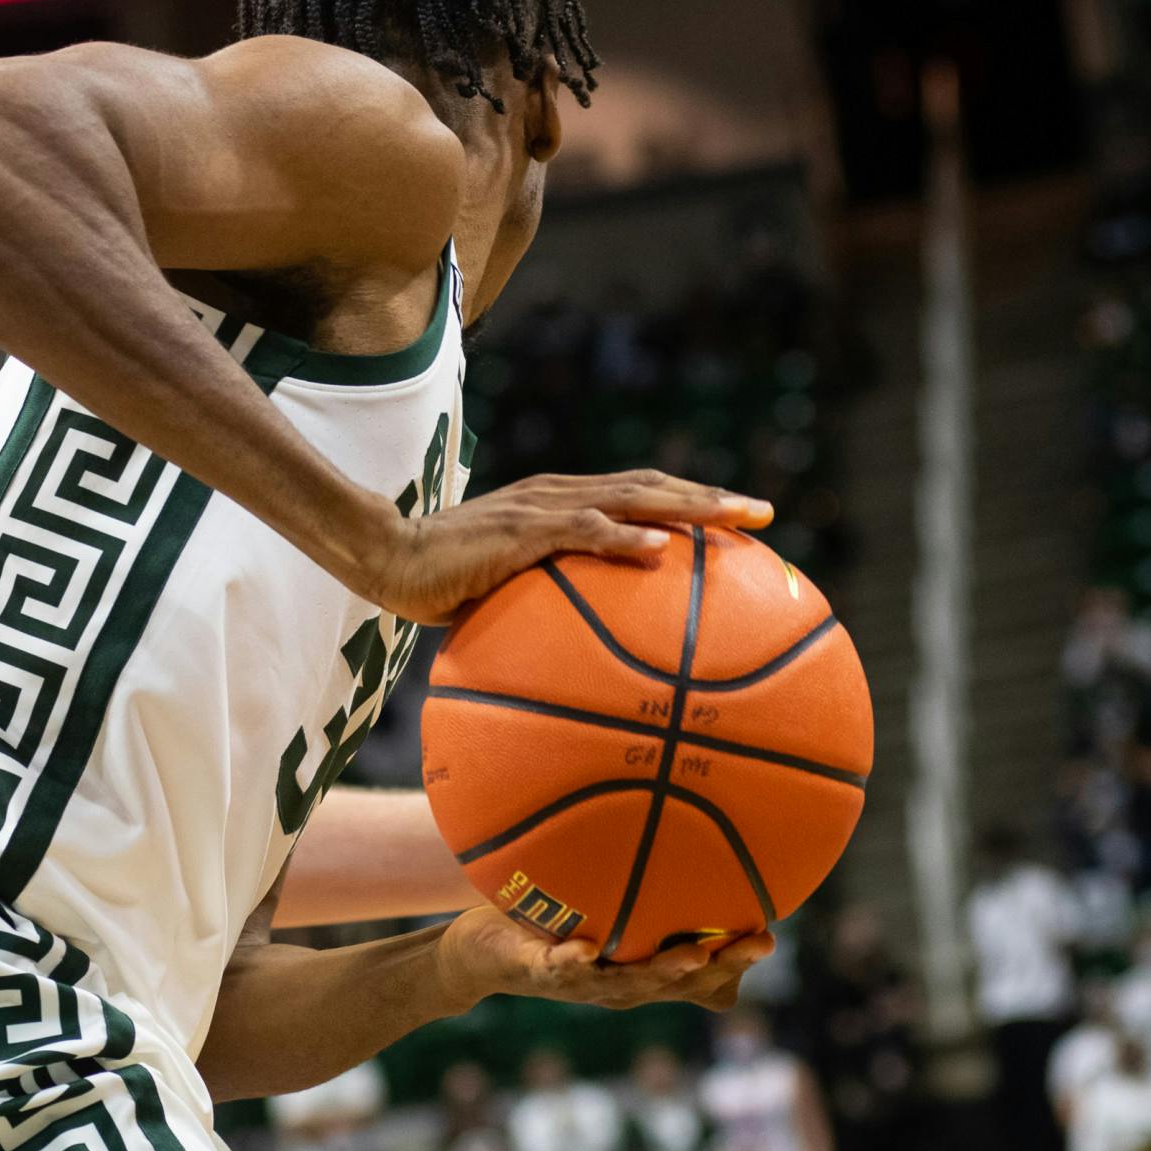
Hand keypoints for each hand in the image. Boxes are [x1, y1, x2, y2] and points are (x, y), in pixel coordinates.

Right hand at [355, 469, 772, 624]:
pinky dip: (623, 536)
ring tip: (734, 520)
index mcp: (560, 506)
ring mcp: (541, 509)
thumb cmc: (440, 587)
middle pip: (650, 486)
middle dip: (711, 498)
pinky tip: (660, 550)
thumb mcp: (508, 599)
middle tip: (764, 514)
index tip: (742, 522)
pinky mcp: (519, 530)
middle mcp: (558, 496)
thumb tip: (591, 664)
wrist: (386, 561)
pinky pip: (581, 531)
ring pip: (629, 496)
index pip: (638, 494)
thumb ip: (550, 612)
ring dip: (686, 506)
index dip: (691, 501)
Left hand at [433, 905, 775, 1013]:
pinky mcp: (535, 970)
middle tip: (760, 943)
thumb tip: (686, 863)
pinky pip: (557, 966)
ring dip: (662, 969)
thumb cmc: (549, 930)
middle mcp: (614, 985)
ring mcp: (577, 982)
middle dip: (720, 965)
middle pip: (676, 981)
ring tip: (696, 952)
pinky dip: (574, 960)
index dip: (734, 959)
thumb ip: (641, 907)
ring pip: (627, 981)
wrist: (478, 954)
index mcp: (636, 972)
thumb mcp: (603, 918)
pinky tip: (590, 949)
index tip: (771, 937)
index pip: (697, 972)